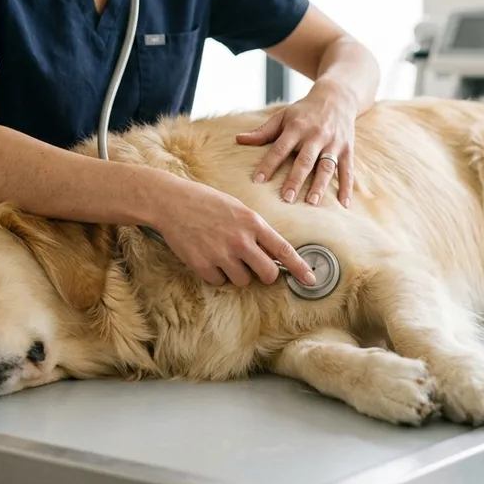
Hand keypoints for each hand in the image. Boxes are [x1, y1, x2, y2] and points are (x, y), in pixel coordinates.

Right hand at [151, 178, 315, 288]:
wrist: (171, 201)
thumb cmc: (206, 202)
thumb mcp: (237, 208)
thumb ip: (255, 230)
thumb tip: (271, 253)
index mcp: (252, 223)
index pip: (283, 250)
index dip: (300, 268)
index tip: (311, 280)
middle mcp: (240, 240)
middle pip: (267, 274)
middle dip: (264, 274)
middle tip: (255, 267)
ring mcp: (221, 254)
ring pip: (243, 280)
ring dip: (236, 273)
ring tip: (222, 253)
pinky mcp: (203, 265)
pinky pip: (220, 282)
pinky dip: (215, 274)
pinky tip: (207, 255)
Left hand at [237, 79, 357, 206]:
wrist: (337, 97)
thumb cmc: (304, 111)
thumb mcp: (283, 116)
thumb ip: (263, 131)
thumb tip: (238, 139)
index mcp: (296, 127)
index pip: (280, 148)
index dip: (268, 164)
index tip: (257, 181)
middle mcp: (316, 135)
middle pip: (305, 160)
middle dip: (296, 179)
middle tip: (286, 198)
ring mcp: (333, 143)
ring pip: (326, 166)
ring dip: (320, 185)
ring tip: (312, 202)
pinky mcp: (347, 149)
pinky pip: (348, 170)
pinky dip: (347, 187)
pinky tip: (343, 205)